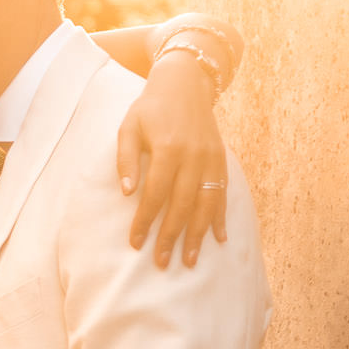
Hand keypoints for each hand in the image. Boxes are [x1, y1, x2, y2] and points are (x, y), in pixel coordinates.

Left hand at [114, 49, 228, 268]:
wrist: (185, 85)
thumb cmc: (150, 108)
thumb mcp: (129, 126)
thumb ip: (126, 158)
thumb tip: (128, 193)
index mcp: (167, 148)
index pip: (154, 193)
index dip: (145, 220)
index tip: (136, 243)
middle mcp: (193, 156)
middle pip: (182, 204)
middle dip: (171, 236)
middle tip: (162, 263)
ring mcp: (211, 160)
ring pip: (206, 204)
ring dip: (198, 235)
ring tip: (190, 260)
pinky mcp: (221, 161)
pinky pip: (222, 194)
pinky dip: (220, 218)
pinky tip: (218, 239)